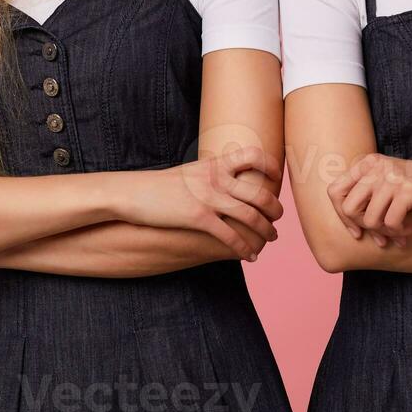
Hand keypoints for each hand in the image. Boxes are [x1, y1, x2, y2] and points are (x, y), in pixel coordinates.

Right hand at [120, 146, 284, 261]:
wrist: (133, 193)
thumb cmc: (159, 185)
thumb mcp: (189, 172)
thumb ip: (210, 174)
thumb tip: (225, 180)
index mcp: (215, 163)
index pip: (252, 155)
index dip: (270, 165)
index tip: (277, 177)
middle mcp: (216, 178)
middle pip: (259, 192)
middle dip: (275, 208)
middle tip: (278, 218)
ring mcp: (209, 198)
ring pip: (251, 216)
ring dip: (266, 231)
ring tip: (271, 238)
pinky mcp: (199, 217)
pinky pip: (230, 236)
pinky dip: (244, 248)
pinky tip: (249, 256)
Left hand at [327, 154, 411, 248]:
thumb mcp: (388, 183)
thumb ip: (366, 194)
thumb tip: (344, 223)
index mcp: (368, 162)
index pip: (334, 192)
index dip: (342, 216)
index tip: (357, 232)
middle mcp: (377, 166)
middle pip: (348, 208)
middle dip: (364, 227)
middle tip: (382, 236)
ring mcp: (393, 176)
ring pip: (369, 219)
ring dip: (384, 233)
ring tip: (399, 234)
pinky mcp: (409, 190)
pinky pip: (390, 223)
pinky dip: (398, 233)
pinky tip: (409, 231)